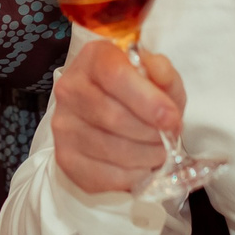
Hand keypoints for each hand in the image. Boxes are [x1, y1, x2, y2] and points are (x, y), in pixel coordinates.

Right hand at [50, 40, 184, 196]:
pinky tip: (141, 165)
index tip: (171, 118)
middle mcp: (69, 88)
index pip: (115, 75)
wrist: (109, 118)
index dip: (147, 100)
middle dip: (151, 132)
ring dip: (146, 155)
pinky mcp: (65, 158)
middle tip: (168, 137)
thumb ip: (163, 73)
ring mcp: (63, 125)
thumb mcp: (157, 78)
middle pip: (113, 116)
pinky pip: (105, 175)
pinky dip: (133, 175)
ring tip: (158, 150)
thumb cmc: (137, 94)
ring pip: (111, 148)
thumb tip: (161, 76)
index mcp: (93, 59)